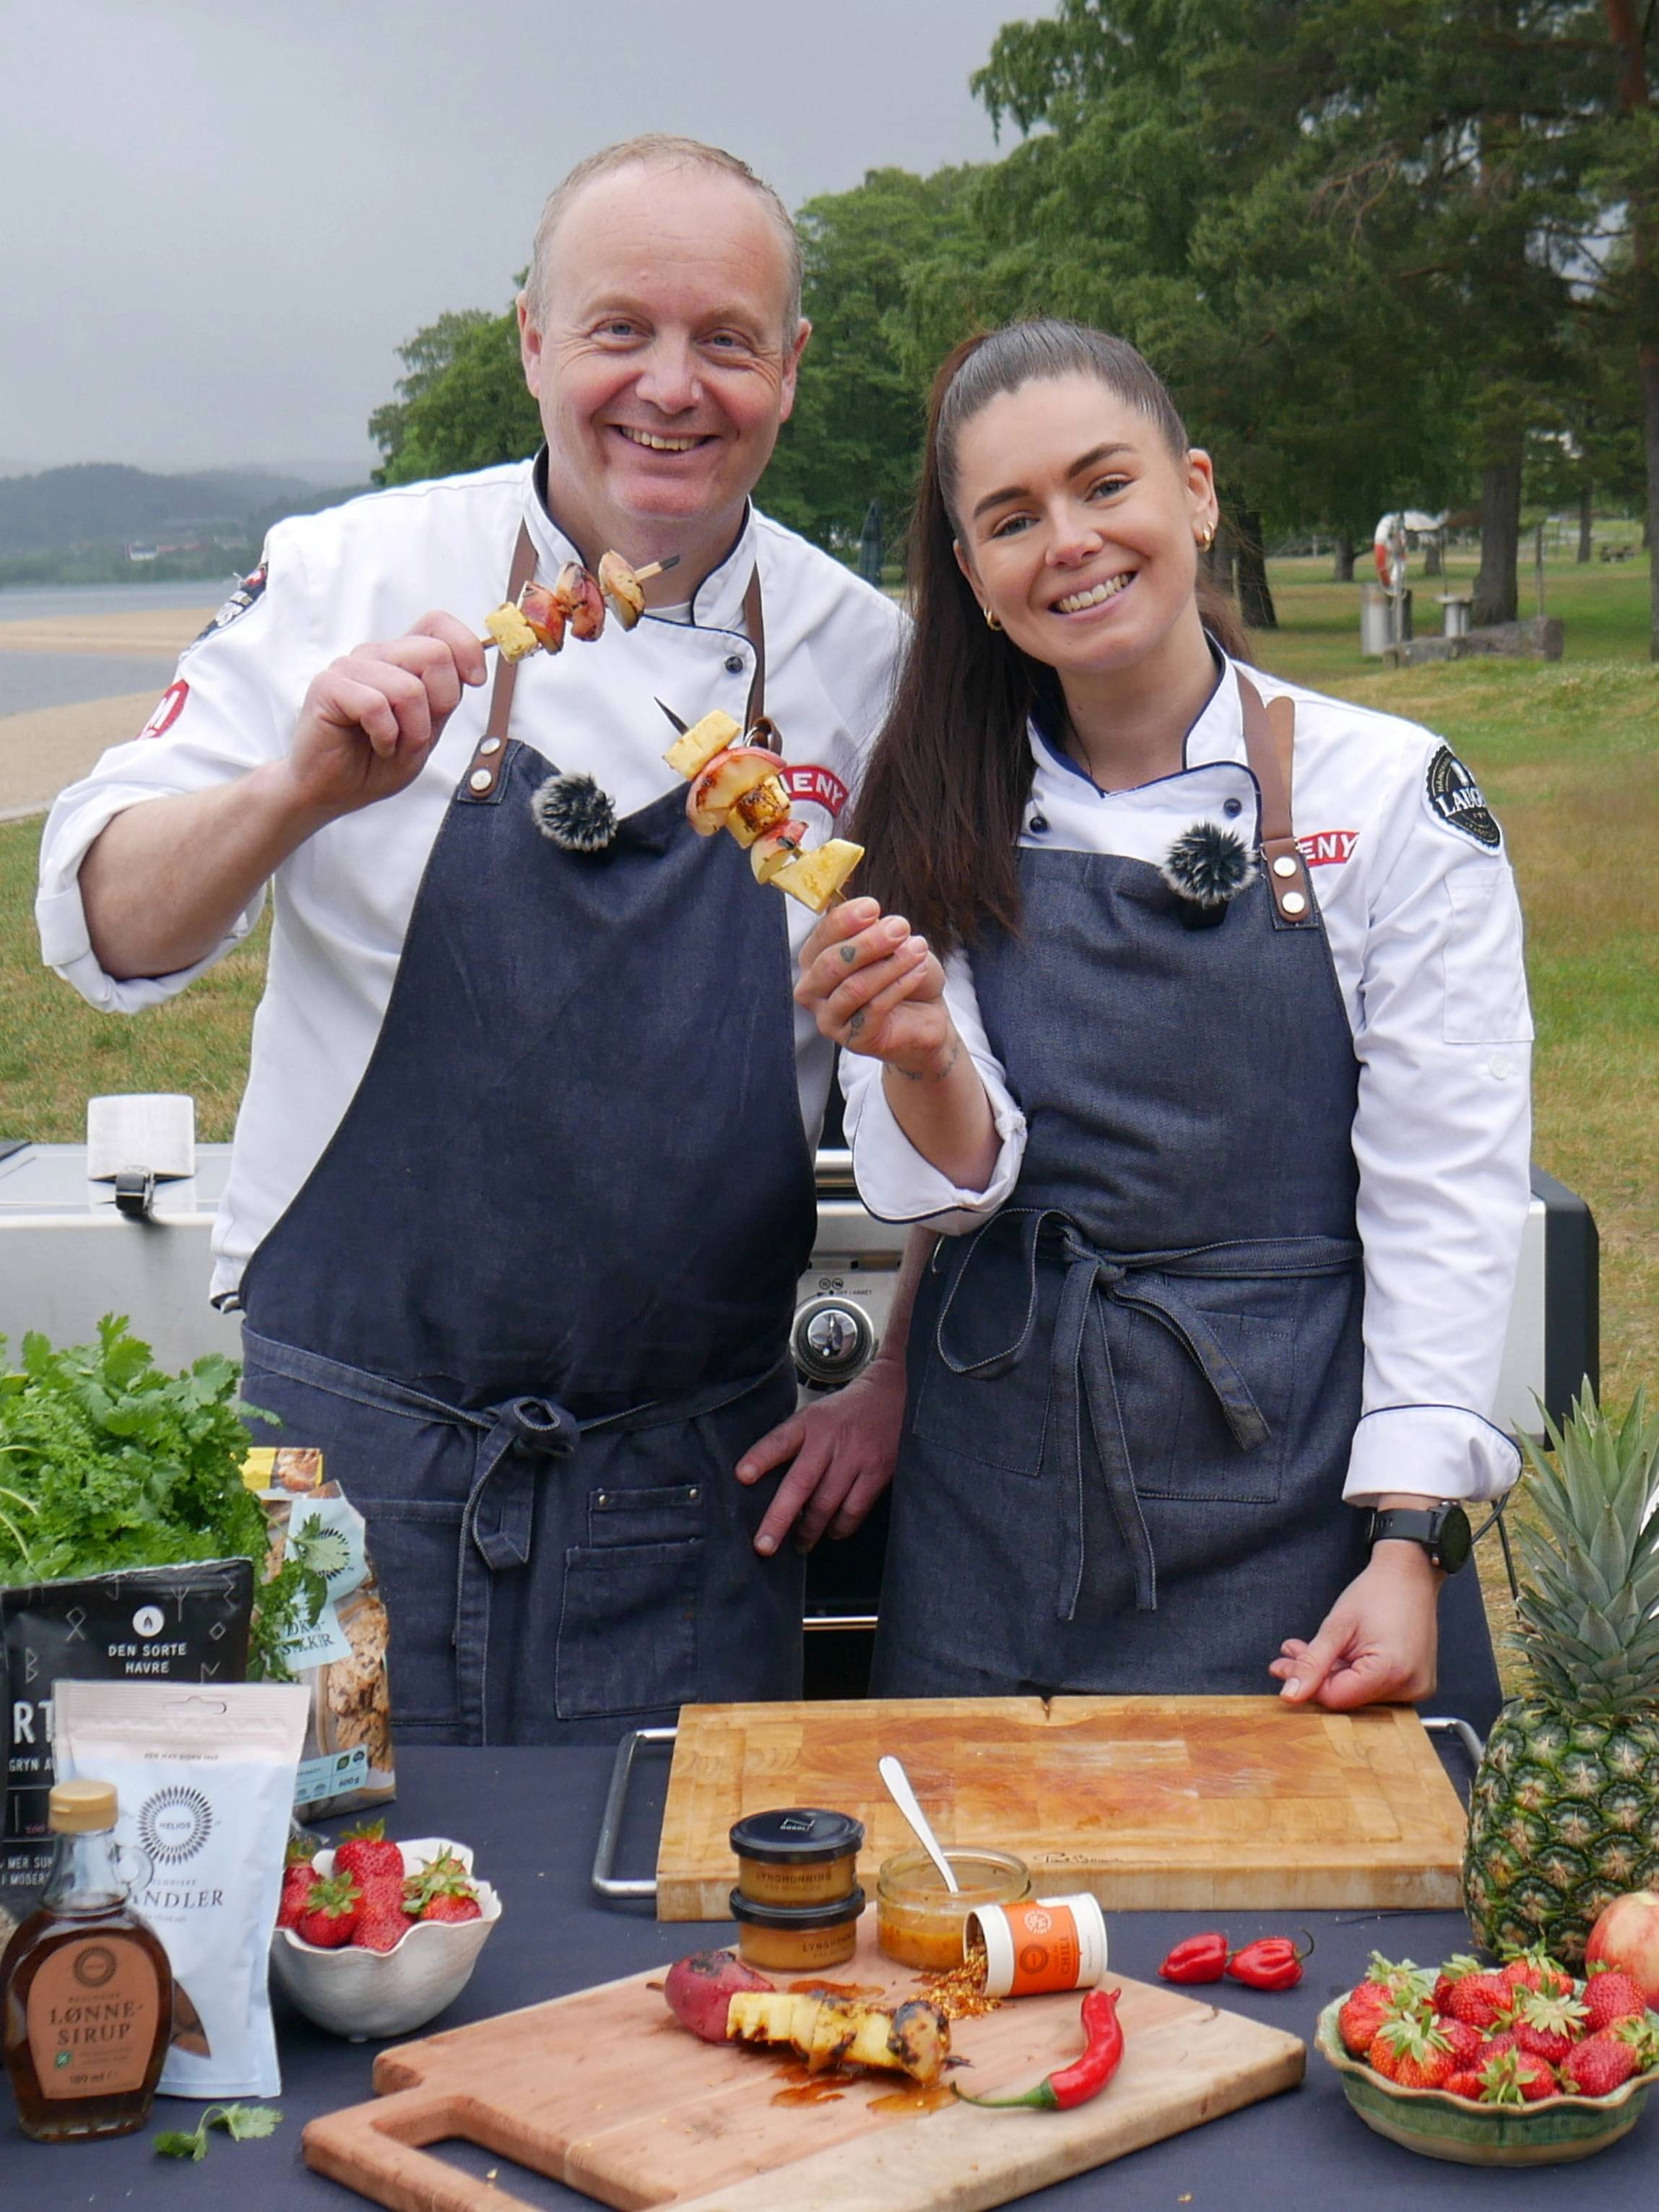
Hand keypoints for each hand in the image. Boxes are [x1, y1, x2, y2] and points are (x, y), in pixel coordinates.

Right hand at [284, 613, 487, 818]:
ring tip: (390, 745)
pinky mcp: (329, 686)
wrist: (331, 791)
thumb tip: (473, 670)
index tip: (476, 681)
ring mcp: (350, 667)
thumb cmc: (375, 762)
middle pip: (435, 653)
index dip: (467, 648)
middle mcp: (376, 655)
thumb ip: (445, 698)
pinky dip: (385, 736)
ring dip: (411, 732)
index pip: (439, 624)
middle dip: (441, 704)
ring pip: (410, 688)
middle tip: (417, 733)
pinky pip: (377, 705)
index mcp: (401, 660)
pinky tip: (376, 744)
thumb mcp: (427, 732)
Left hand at [736, 1358, 906, 1555]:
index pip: (780, 1440)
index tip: (742, 1477)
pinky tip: (831, 1531)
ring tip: (798, 1543)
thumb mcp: (815, 1416)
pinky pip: (854, 1510)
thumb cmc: (845, 1414)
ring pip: (826, 1504)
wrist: (895, 1396)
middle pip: (800, 1483)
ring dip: (809, 1530)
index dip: (760, 1458)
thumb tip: (762, 1485)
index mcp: (810, 1422)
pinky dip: (839, 1527)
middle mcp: (830, 1440)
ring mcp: (856, 1458)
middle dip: (779, 1518)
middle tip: (763, 1546)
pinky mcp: (878, 1473)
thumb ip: (793, 1443)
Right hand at [794, 898, 952, 1075]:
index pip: (821, 937)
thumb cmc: (900, 976)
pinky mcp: (853, 1040)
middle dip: (868, 943)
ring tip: (918, 948)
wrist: (925, 1015)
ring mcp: (829, 1019)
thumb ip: (874, 931)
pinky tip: (919, 970)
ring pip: (854, 987)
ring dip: (891, 964)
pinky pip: (875, 1008)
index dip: (844, 920)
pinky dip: (900, 984)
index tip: (872, 906)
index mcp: (814, 960)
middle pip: (832, 963)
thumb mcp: (890, 945)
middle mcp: (813, 991)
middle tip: (900, 927)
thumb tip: (872, 918)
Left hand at [1269, 1543, 1440, 1709]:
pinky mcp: (1414, 1683)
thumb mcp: (1337, 1626)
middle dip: (1315, 1675)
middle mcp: (1409, 1687)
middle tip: (1291, 1653)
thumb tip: (1291, 1695)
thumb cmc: (1377, 1593)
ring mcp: (1416, 1687)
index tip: (1283, 1666)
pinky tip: (1336, 1654)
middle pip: (1347, 1696)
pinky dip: (1351, 1673)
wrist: (1409, 1576)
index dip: (1307, 1683)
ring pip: (1358, 1693)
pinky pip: (1374, 1687)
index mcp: (1392, 1672)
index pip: (1336, 1697)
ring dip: (1330, 1673)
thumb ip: (1312, 1663)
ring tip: (1308, 1649)